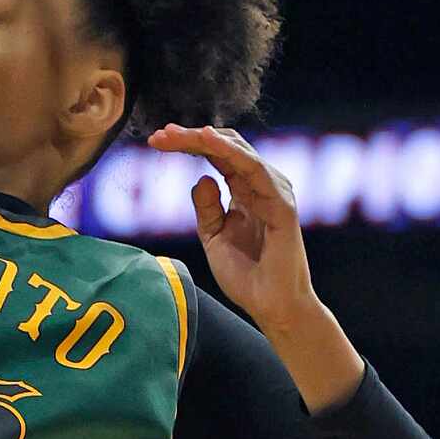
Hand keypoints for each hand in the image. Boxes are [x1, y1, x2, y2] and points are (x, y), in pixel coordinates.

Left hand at [148, 125, 321, 329]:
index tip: (158, 139)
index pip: (218, 157)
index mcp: (245, 191)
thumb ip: (206, 208)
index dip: (190, 145)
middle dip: (192, 138)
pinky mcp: (282, 205)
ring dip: (207, 140)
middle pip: (228, 148)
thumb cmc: (245, 274)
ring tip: (178, 134)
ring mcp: (274, 192)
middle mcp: (261, 186)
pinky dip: (233, 153)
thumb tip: (201, 178)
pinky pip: (255, 171)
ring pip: (240, 153)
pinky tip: (210, 142)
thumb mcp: (213, 236)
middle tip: (160, 134)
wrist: (270, 304)